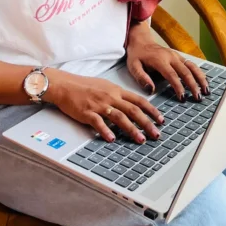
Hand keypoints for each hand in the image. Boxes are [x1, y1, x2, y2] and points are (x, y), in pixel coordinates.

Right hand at [43, 69, 163, 143]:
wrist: (65, 85)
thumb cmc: (83, 86)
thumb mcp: (104, 86)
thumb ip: (118, 96)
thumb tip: (130, 105)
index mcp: (116, 90)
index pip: (138, 100)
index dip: (151, 110)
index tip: (161, 119)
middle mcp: (110, 97)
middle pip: (133, 110)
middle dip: (147, 123)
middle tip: (156, 134)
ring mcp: (99, 105)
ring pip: (120, 117)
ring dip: (132, 129)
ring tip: (140, 139)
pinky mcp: (87, 112)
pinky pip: (98, 123)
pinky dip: (106, 131)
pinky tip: (112, 139)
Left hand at [126, 23, 208, 101]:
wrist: (141, 40)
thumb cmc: (137, 55)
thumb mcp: (133, 66)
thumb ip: (141, 78)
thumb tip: (151, 90)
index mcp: (160, 60)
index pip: (172, 75)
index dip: (178, 87)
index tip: (183, 98)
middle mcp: (171, 57)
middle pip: (186, 72)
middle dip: (193, 85)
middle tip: (198, 98)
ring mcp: (176, 55)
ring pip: (192, 67)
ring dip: (200, 78)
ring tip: (206, 90)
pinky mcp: (179, 56)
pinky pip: (191, 64)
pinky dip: (199, 73)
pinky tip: (204, 81)